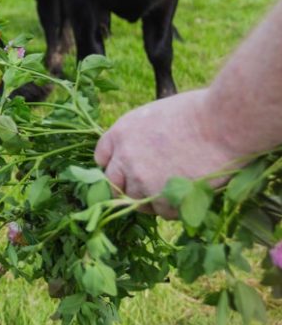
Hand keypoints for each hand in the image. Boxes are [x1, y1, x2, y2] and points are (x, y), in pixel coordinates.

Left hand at [94, 89, 239, 217]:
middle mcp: (125, 158)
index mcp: (120, 133)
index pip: (102, 158)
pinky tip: (188, 192)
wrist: (223, 124)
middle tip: (148, 185)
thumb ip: (138, 137)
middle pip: (113, 185)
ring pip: (136, 202)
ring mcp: (142, 181)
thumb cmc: (197, 113)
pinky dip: (172, 207)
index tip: (126, 169)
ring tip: (174, 187)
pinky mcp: (161, 199)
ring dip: (151, 199)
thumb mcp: (154, 116)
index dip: (115, 165)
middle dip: (127, 187)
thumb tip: (137, 153)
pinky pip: (161, 211)